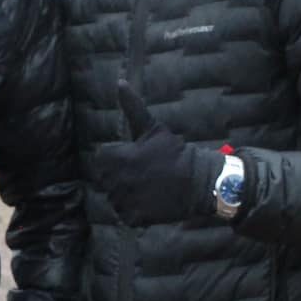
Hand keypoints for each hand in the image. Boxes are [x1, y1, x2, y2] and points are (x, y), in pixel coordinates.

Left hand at [92, 80, 221, 225]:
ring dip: (127, 194)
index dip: (119, 157)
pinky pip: (124, 214)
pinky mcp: (134, 218)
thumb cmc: (174, 152)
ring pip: (114, 198)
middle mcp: (117, 180)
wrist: (198, 182)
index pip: (102, 159)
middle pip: (106, 179)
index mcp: (116, 158)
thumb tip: (119, 81)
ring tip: (148, 187)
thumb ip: (132, 106)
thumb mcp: (152, 127)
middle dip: (121, 176)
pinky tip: (150, 201)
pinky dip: (134, 211)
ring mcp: (125, 201)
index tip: (137, 157)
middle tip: (144, 174)